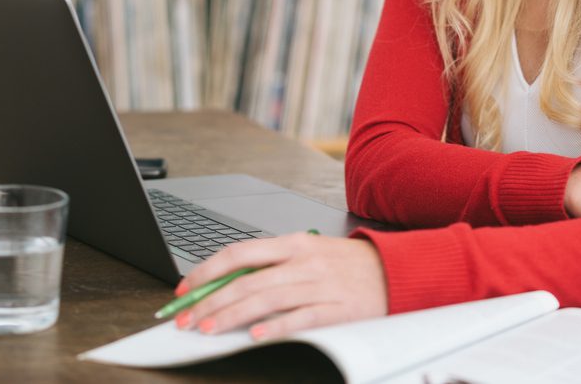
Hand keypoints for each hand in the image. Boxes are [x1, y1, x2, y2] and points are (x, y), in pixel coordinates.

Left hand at [172, 232, 387, 339]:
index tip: (184, 290)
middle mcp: (303, 261)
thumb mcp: (309, 253)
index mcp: (293, 243)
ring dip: (232, 314)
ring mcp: (320, 285)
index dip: (207, 272)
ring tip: (208, 329)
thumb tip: (227, 282)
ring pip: (267, 298)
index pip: (239, 253)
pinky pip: (301, 318)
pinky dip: (276, 327)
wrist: (396, 272)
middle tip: (186, 318)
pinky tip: (255, 336)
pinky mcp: (337, 309)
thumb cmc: (348, 265)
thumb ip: (273, 264)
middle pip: (247, 279)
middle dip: (211, 300)